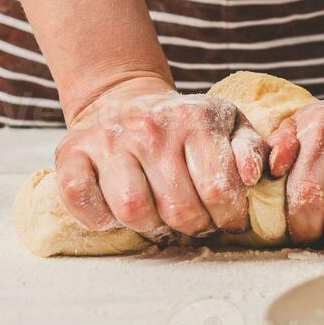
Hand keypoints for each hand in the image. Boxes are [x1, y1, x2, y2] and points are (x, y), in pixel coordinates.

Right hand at [54, 76, 268, 239]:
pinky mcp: (71, 153)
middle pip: (178, 210)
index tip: (225, 218)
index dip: (228, 217)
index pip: (219, 191)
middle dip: (192, 226)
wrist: (122, 98)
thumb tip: (251, 176)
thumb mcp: (228, 124)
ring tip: (157, 216)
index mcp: (194, 119)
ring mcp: (108, 140)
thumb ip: (251, 149)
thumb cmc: (182, 124)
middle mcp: (150, 128)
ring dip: (149, 226)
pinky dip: (100, 217)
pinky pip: (82, 200)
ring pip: (132, 210)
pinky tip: (116, 210)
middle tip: (192, 221)